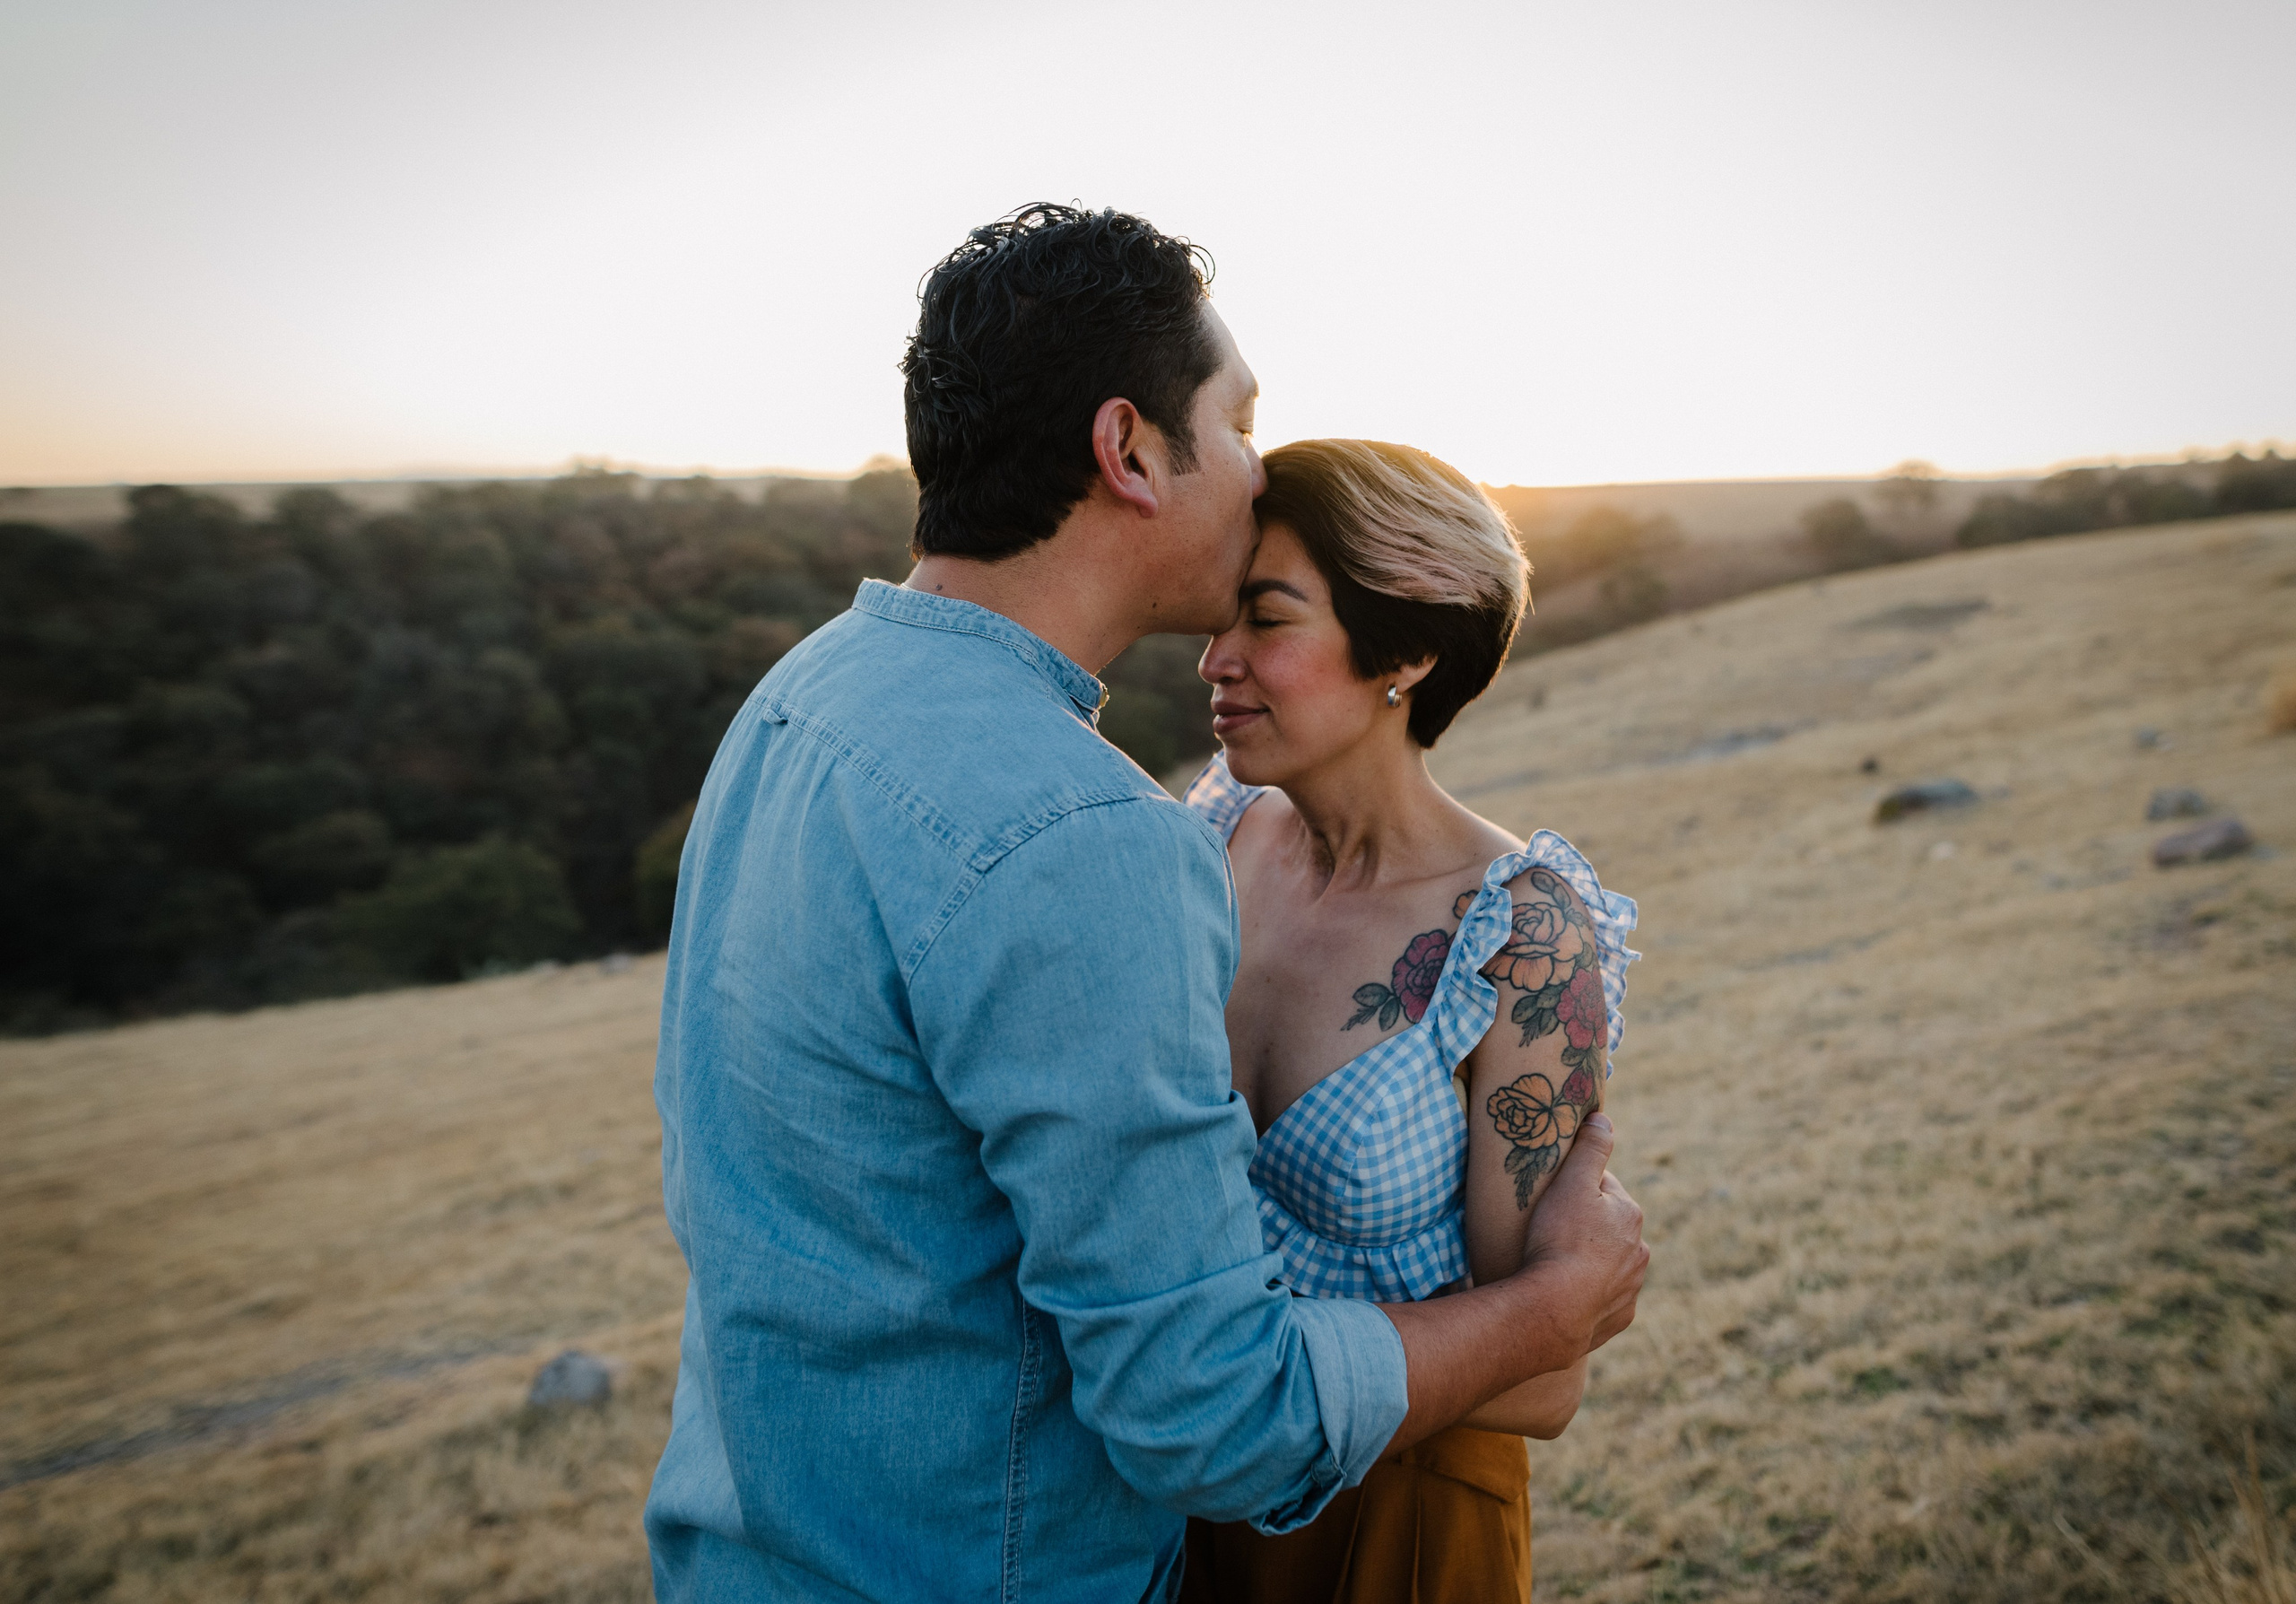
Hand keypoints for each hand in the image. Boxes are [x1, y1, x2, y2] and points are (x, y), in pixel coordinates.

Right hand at [1520, 1114, 1647, 1352]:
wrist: (1556, 1309)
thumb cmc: (1560, 1240)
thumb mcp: (1571, 1183)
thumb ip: (1590, 1149)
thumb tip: (1603, 1118)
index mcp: (1630, 1214)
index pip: (1603, 1188)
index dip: (1576, 1188)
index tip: (1552, 1198)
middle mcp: (1640, 1251)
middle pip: (1608, 1227)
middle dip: (1585, 1226)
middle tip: (1548, 1231)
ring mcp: (1631, 1287)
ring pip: (1608, 1264)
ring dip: (1588, 1261)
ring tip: (1554, 1264)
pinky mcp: (1621, 1317)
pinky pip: (1603, 1299)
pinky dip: (1588, 1294)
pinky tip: (1565, 1294)